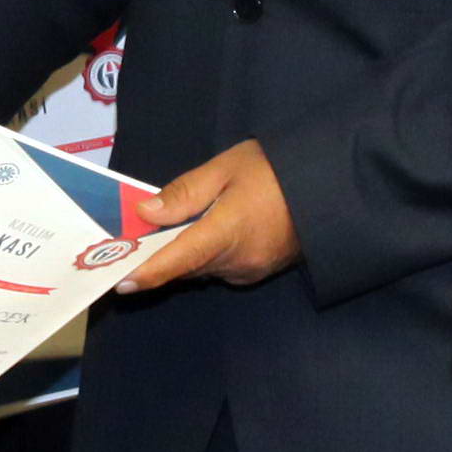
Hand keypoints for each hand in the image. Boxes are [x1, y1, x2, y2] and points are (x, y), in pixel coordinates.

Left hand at [118, 138, 296, 289]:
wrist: (330, 188)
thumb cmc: (278, 170)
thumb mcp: (227, 168)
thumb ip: (185, 192)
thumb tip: (145, 214)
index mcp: (227, 233)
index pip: (179, 260)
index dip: (148, 273)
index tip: (121, 284)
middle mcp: (237, 262)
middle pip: (186, 266)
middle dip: (160, 254)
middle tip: (133, 238)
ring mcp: (250, 270)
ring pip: (202, 267)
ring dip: (184, 253)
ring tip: (170, 227)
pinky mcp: (259, 272)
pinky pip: (220, 267)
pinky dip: (206, 254)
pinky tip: (206, 230)